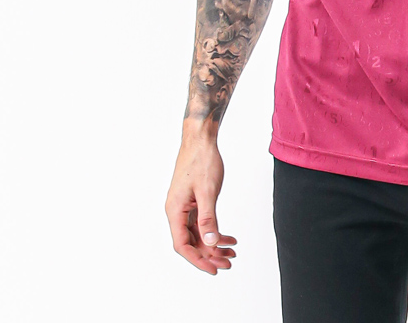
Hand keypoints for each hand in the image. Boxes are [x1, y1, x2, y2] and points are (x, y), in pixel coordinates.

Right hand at [165, 136, 236, 274]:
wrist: (201, 138)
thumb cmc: (201, 160)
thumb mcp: (207, 190)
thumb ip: (208, 218)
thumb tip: (210, 242)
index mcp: (175, 210)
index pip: (182, 245)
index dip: (198, 259)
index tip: (213, 269)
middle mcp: (177, 211)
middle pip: (191, 241)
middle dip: (210, 254)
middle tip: (228, 263)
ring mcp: (184, 206)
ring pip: (198, 233)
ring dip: (214, 243)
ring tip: (232, 251)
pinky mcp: (193, 200)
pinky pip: (202, 222)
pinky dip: (215, 230)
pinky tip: (229, 237)